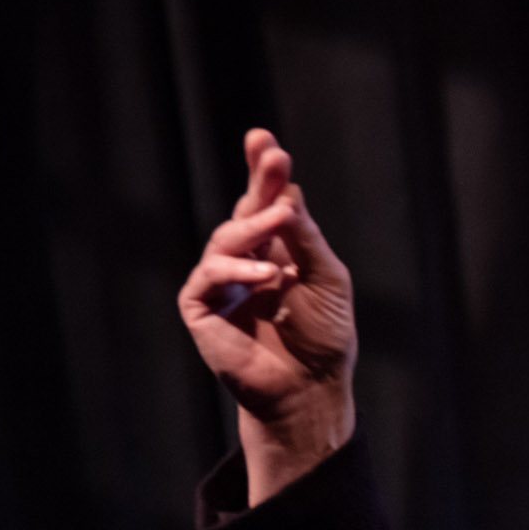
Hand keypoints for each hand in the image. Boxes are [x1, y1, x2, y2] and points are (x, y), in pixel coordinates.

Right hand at [178, 128, 356, 503]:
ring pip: (226, 238)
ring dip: (255, 227)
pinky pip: (210, 276)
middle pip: (245, 210)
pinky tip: (267, 274)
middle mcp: (246, 260)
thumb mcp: (327, 279)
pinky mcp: (201, 307)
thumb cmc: (324, 337)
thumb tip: (287, 192)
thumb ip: (306, 238)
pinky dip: (238, 271)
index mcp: (279, 250)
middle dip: (257, 182)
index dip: (264, 173)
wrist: (310, 388)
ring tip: (281, 219)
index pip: (268, 203)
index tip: (265, 141)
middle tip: (269, 153)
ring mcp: (221, 282)